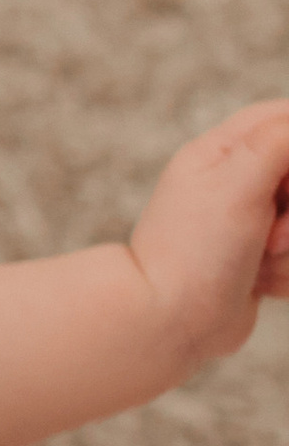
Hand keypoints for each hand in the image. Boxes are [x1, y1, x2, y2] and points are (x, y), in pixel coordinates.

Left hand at [124, 100, 288, 372]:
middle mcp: (235, 183)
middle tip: (273, 238)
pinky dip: (286, 275)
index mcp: (223, 151)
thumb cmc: (197, 250)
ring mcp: (248, 225)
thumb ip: (280, 140)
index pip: (285, 120)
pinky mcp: (259, 263)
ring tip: (261, 264)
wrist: (167, 325)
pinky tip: (259, 286)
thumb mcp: (240, 180)